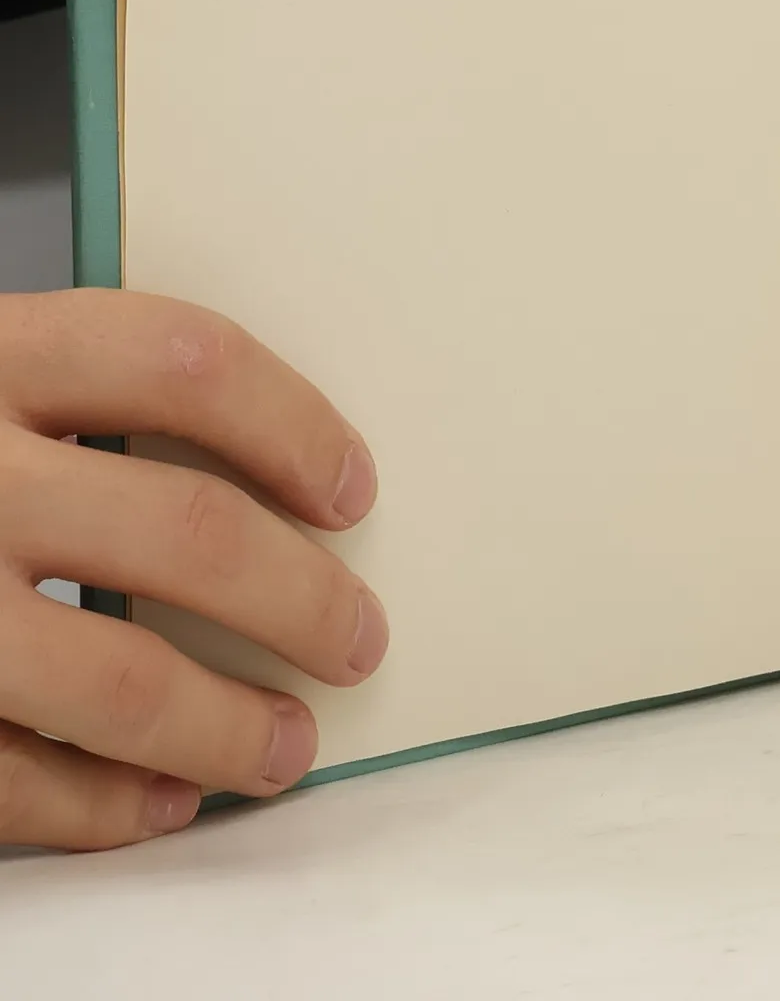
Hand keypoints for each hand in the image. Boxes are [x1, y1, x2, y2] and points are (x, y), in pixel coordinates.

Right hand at [0, 291, 385, 849]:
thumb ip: (79, 404)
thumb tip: (275, 485)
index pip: (183, 360)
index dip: (292, 424)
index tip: (353, 488)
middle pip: (181, 530)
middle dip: (298, 599)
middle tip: (358, 639)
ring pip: (107, 676)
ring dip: (221, 725)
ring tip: (286, 748)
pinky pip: (1, 777)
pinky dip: (96, 804)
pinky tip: (158, 805)